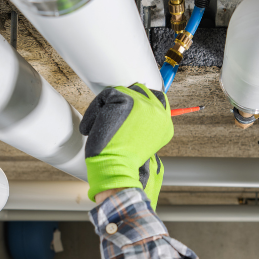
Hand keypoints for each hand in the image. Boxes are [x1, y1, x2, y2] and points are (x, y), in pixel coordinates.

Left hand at [80, 84, 171, 208]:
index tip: (126, 111)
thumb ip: (143, 123)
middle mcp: (158, 111)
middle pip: (138, 90)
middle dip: (122, 100)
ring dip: (106, 108)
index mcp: (165, 122)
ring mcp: (143, 104)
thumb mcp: (141, 141)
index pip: (157, 98)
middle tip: (110, 118)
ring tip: (102, 128)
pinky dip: (94, 112)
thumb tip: (132, 109)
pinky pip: (105, 97)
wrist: (117, 168)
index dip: (138, 101)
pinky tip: (93, 128)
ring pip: (119, 93)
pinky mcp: (125, 101)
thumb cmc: (125, 160)